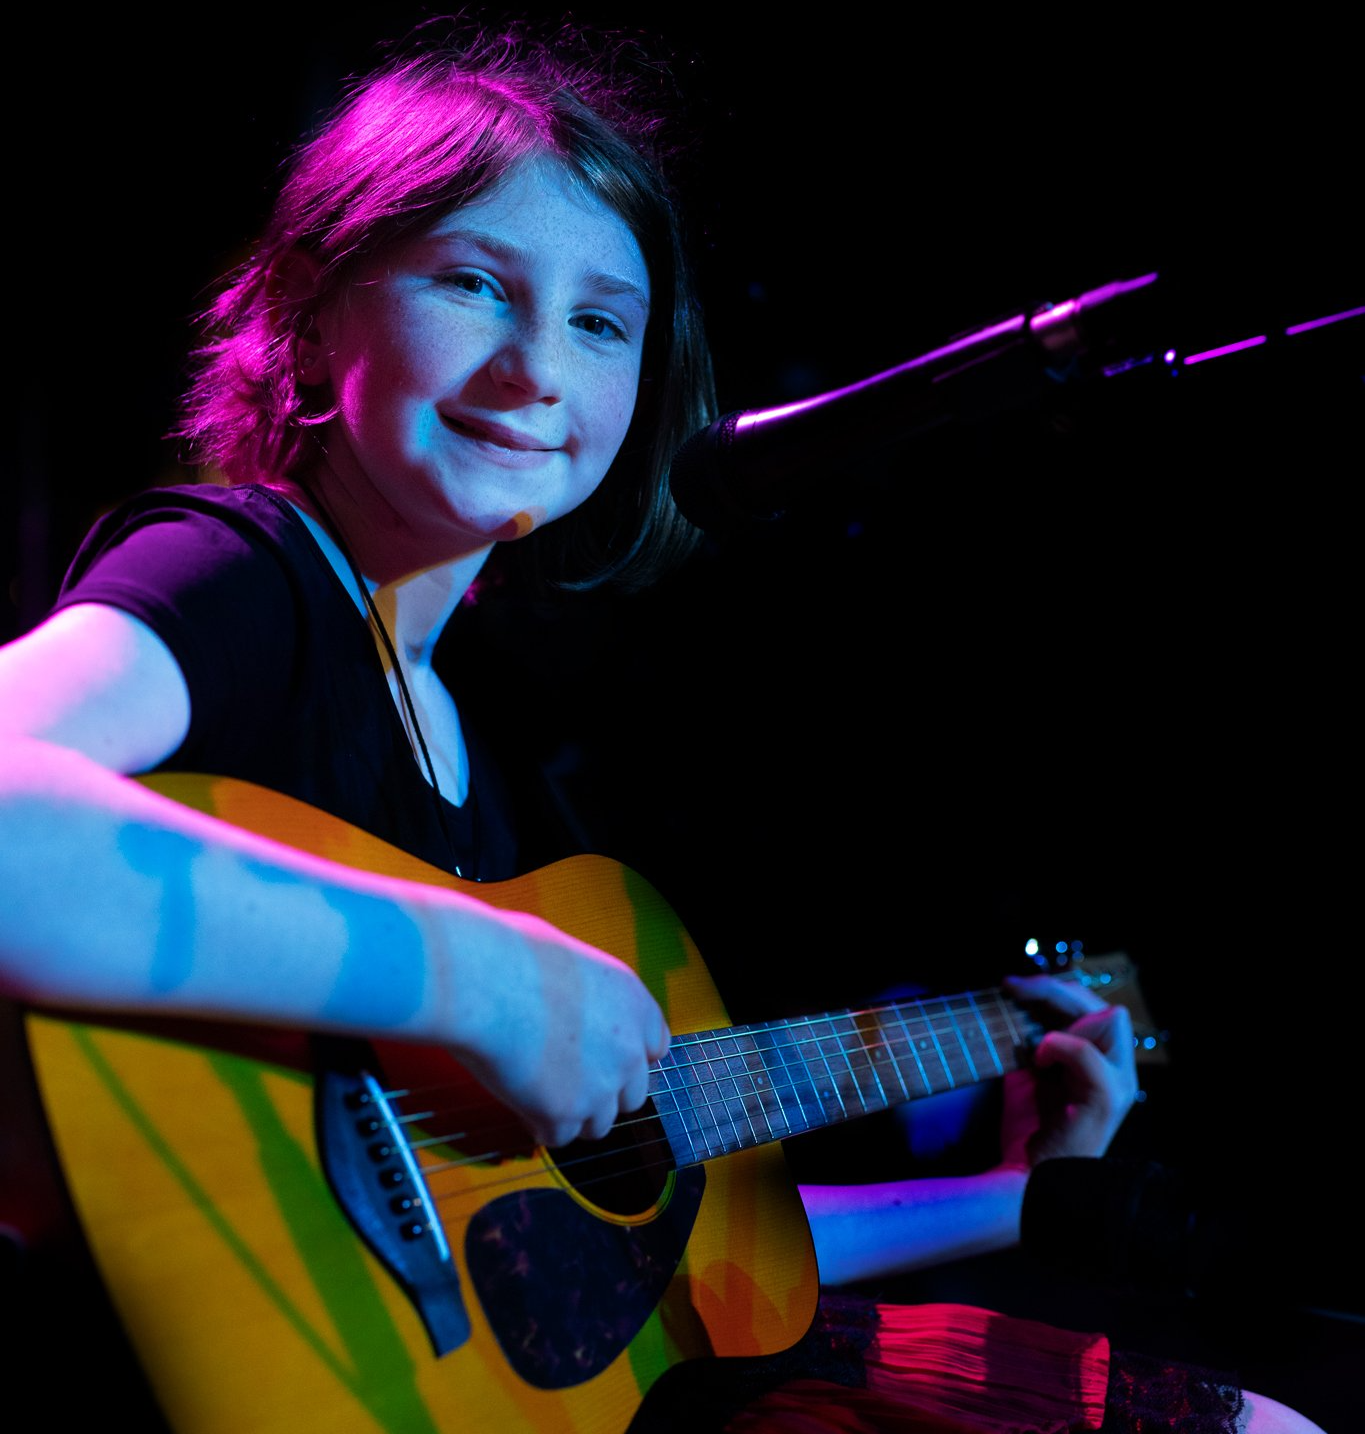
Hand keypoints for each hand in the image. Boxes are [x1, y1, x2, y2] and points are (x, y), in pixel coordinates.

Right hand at [440, 901, 670, 1148]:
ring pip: (598, 1124)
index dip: (626, 1057)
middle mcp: (628, 1049)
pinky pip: (558, 1136)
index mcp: (635, 1003)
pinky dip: (538, 1124)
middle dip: (602, 1093)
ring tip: (536, 1090)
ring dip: (572, 1113)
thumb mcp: (571, 959)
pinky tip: (518, 1099)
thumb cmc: (513, 955)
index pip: (655, 1048)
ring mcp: (600, 1086)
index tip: (603, 1058)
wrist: (483, 980)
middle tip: (565, 1079)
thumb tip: (573, 1001)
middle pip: (632, 1095)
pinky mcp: (565, 1112)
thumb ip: (589, 994)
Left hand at [996, 973, 1138, 1168]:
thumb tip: (1018, 996)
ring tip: (1029, 1033)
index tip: (1013, 985)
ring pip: (1111, 1019)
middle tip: (1013, 986)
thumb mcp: (1032, 1069)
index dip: (1056, 990)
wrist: (1026, 1174)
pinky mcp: (1107, 1100)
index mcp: (1105, 1060)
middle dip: (1056, 988)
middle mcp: (1120, 1070)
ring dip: (1063, 1013)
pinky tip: (1037, 1058)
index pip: (1094, 1006)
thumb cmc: (1030, 1126)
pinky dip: (1058, 1046)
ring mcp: (1119, 1085)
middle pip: (1104, 1004)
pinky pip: (1088, 1054)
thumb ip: (1037, 1036)